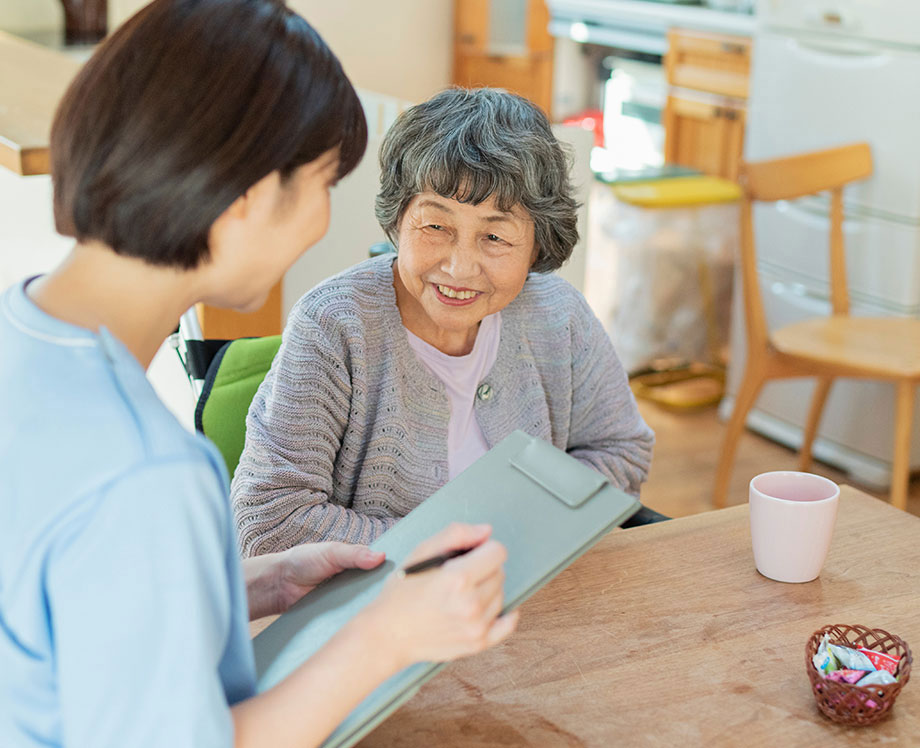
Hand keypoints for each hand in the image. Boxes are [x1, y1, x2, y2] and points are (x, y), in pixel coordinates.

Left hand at [245, 543, 384, 619]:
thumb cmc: (303, 561)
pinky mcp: (336, 618)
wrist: (278, 584)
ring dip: (369, 611)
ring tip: (381, 616)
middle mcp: (356, 584)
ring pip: (364, 608)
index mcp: (358, 565)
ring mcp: (347, 602)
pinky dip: (353, 623)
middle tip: (394, 600)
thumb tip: (380, 556)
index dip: (392, 575)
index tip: (404, 578)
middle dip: (384, 595)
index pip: (382, 571)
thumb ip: (354, 554)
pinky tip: (359, 626)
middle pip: (376, 592)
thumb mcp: (331, 552)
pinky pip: (348, 622)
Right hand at [359, 523, 518, 669]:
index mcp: (458, 578)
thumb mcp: (421, 552)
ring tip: (461, 593)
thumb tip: (486, 531)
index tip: (470, 553)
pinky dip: (505, 614)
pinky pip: (507, 624)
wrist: (388, 634)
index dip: (483, 548)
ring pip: (501, 594)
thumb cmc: (402, 591)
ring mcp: (476, 627)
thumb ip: (456, 534)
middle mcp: (471, 604)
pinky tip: (489, 605)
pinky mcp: (478, 644)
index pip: (497, 552)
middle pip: (500, 572)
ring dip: (487, 589)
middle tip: (460, 574)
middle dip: (484, 568)